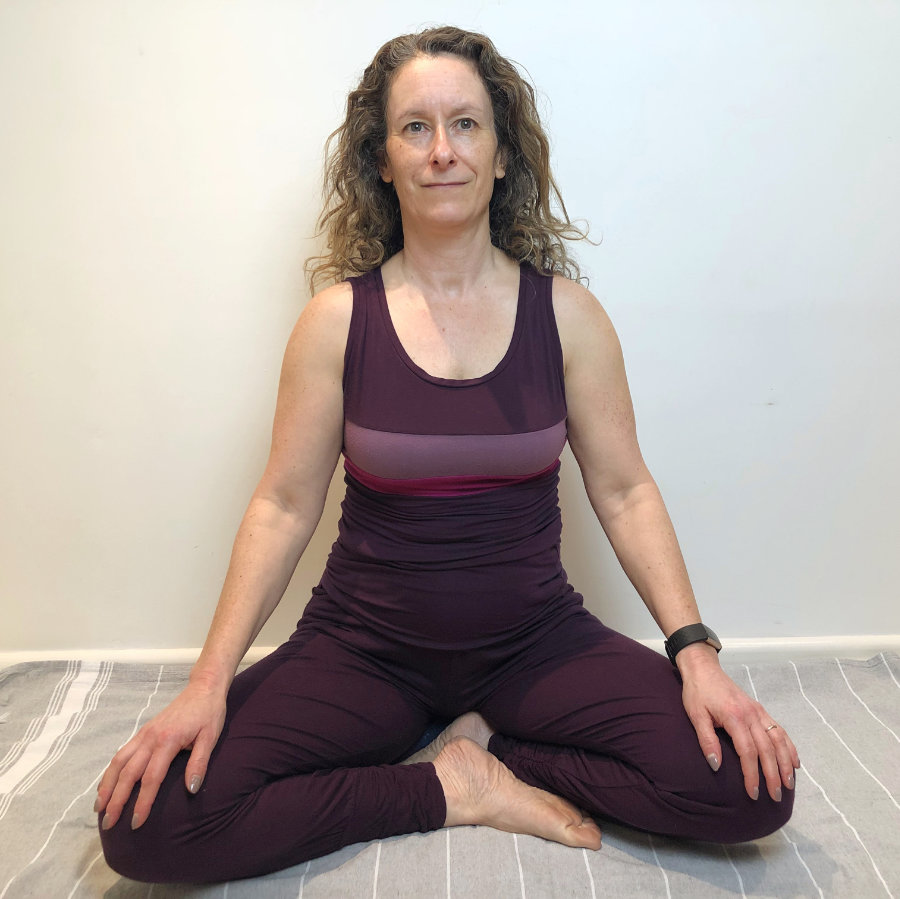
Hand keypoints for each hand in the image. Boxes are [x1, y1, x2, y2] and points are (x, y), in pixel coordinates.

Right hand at [95, 679, 226, 829]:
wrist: (203, 687)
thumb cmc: (209, 713)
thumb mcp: (211, 737)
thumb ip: (199, 762)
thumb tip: (191, 790)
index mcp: (168, 741)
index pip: (151, 778)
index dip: (143, 802)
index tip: (137, 823)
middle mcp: (150, 738)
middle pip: (128, 774)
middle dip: (117, 801)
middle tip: (109, 825)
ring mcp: (144, 734)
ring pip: (118, 763)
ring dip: (107, 786)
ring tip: (100, 809)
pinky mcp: (143, 732)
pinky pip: (121, 753)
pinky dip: (111, 771)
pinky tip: (107, 785)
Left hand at [677, 644, 799, 801]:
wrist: (703, 669)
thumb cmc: (697, 692)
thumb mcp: (696, 715)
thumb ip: (706, 740)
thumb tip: (716, 766)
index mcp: (735, 717)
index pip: (748, 752)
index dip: (752, 775)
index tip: (753, 793)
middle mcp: (751, 715)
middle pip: (767, 750)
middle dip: (773, 775)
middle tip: (774, 797)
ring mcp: (758, 712)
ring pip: (778, 741)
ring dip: (785, 763)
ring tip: (788, 784)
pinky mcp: (760, 710)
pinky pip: (779, 730)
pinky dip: (789, 747)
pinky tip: (794, 762)